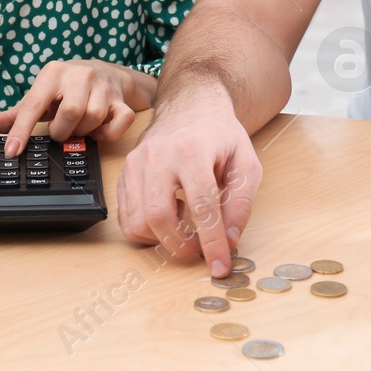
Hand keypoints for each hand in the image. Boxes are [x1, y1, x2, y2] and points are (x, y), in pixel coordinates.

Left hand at [0, 59, 152, 157]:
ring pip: (93, 118)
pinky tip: (100, 130)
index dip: (20, 130)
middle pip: (70, 113)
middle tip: (61, 130)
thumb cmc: (68, 88)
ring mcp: (103, 87)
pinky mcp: (122, 100)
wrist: (108, 72)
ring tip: (79, 126)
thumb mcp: (42, 95)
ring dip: (84, 131)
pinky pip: (120, 122)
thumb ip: (17, 113)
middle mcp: (80, 75)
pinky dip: (109, 133)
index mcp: (53, 74)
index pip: (33, 105)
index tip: (12, 152)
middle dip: (62, 131)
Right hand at [116, 85, 262, 276]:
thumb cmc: (219, 134)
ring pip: (137, 222)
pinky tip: (167, 213)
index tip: (220, 266)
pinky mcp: (124, 173)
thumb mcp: (246, 163)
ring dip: (162, 238)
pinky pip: (126, 217)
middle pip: (159, 217)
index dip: (212, 243)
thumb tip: (229, 239)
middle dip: (182, 246)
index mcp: (192, 150)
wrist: (190, 105)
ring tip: (184, 222)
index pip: (201, 207)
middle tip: (200, 248)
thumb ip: (241, 202)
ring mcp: (135, 164)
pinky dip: (146, 229)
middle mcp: (157, 156)